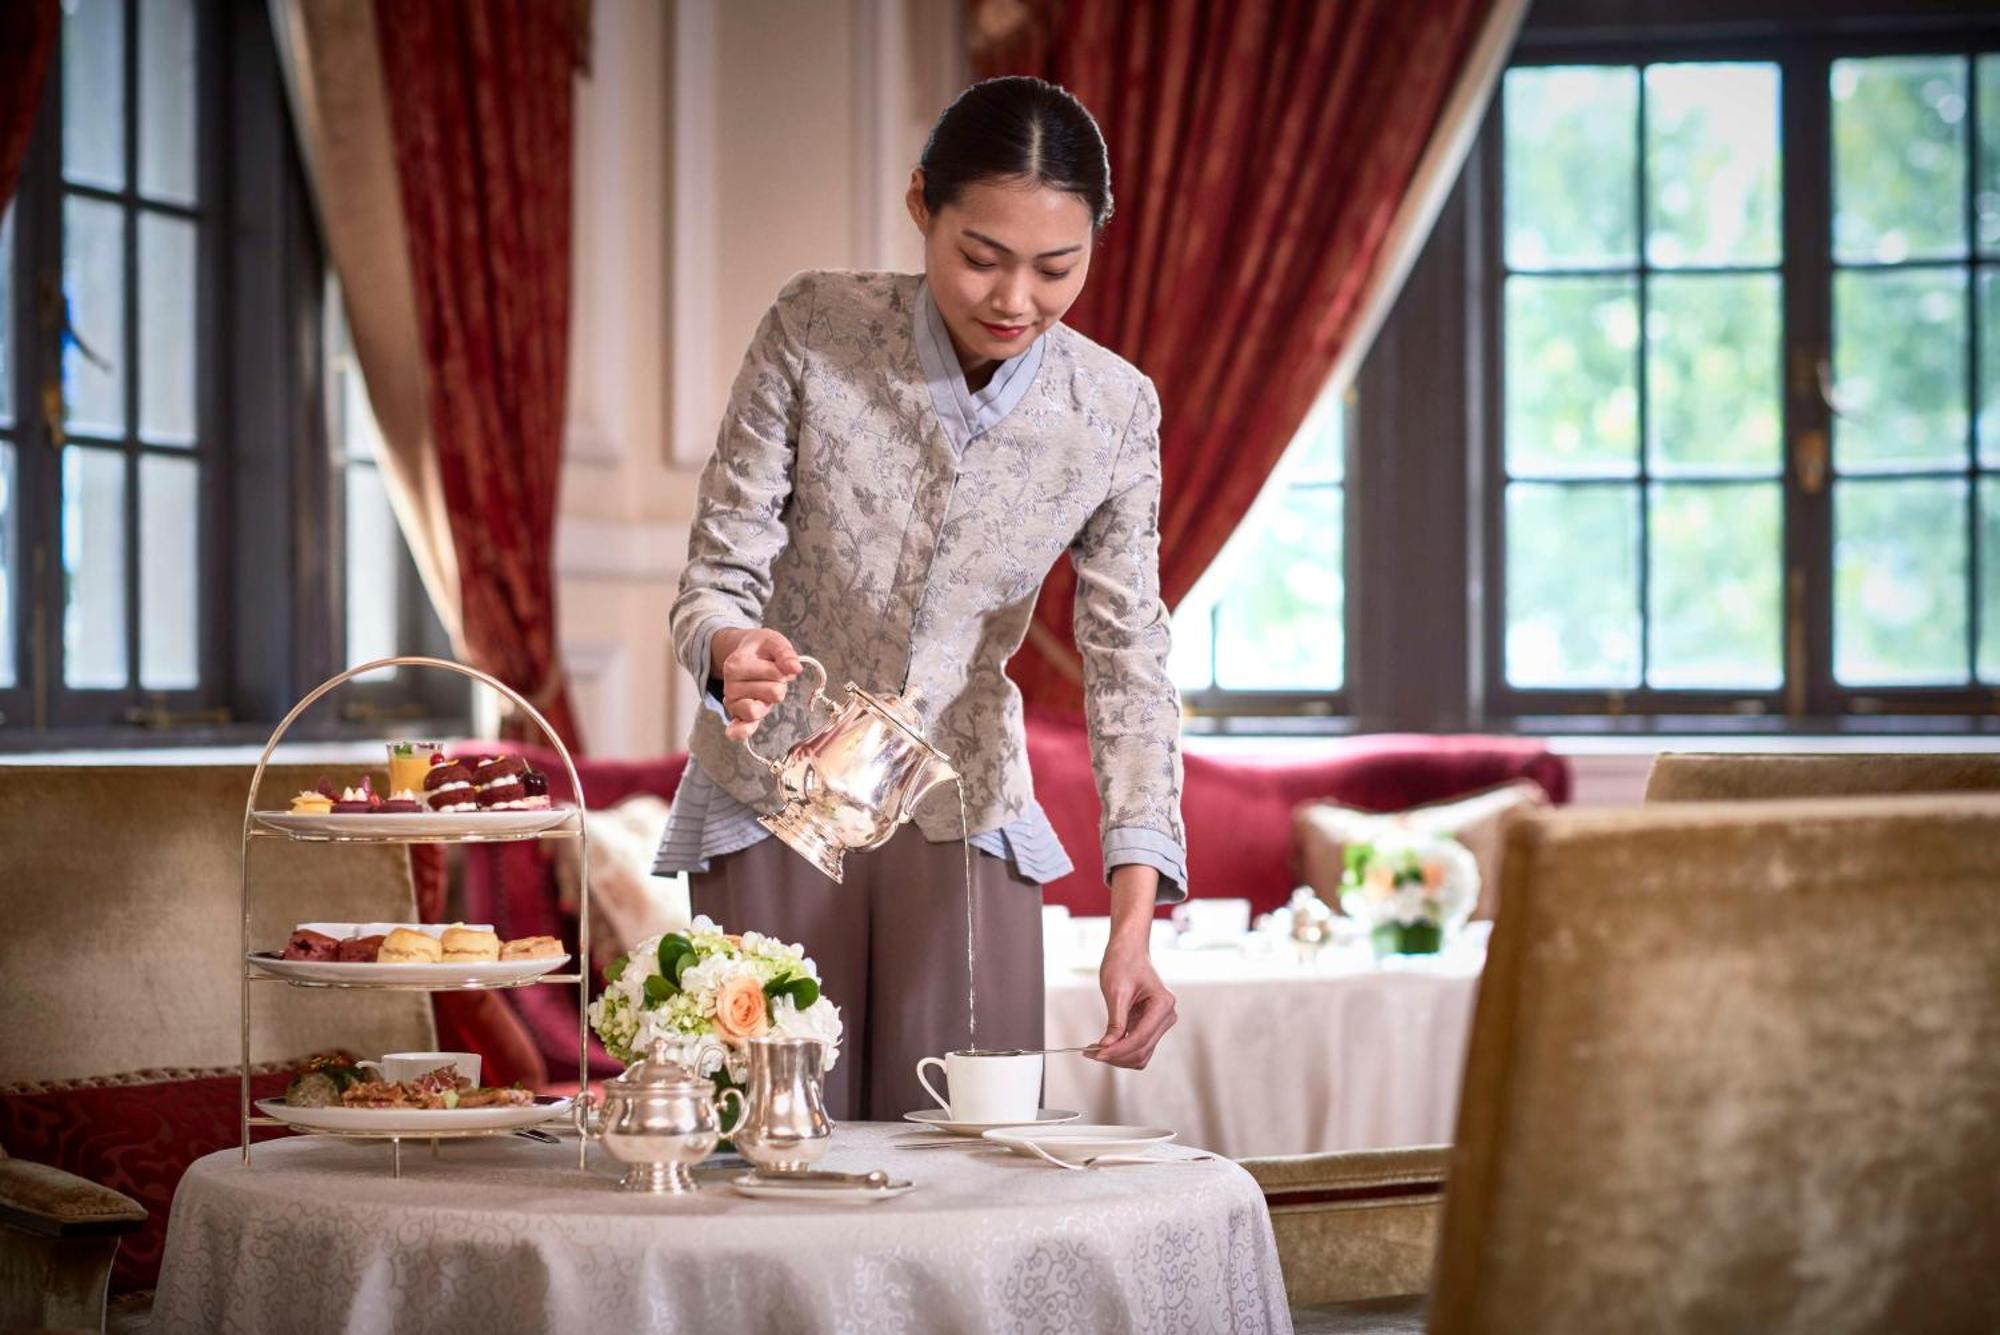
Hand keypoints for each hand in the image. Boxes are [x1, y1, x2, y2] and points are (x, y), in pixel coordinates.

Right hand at [710, 628, 802, 741]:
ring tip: (763, 688)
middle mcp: (729, 685)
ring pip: (759, 711)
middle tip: (769, 676)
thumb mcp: (774, 642)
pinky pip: (740, 728)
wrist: (748, 652)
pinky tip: (734, 733)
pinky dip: (740, 731)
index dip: (784, 669)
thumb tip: (795, 668)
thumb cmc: (762, 649)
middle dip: (778, 684)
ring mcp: (732, 702)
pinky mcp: (737, 715)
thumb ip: (785, 654)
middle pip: (773, 693)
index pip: (776, 674)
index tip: (775, 662)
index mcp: (736, 664)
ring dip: (769, 701)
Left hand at [1091, 936, 1176, 1068]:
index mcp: (1163, 1005)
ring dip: (1119, 1056)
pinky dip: (1122, 1050)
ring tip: (1095, 1051)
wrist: (1128, 950)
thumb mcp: (1116, 992)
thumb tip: (1106, 1047)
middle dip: (1117, 1055)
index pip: (1140, 1037)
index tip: (1097, 1053)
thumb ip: (1115, 1022)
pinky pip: (1138, 1046)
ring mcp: (1161, 1022)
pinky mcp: (1151, 1025)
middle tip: (1091, 1053)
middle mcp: (1167, 1016)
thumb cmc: (1123, 963)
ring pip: (1141, 1053)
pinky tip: (1104, 1045)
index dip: (1118, 1049)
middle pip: (1142, 1049)